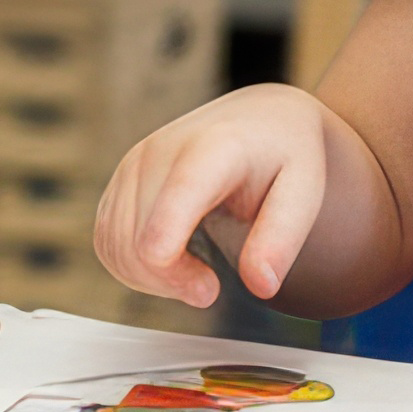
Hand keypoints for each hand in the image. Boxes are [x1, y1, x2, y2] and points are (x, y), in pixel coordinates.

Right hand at [93, 86, 340, 307]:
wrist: (257, 120)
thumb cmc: (284, 156)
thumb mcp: (305, 191)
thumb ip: (282, 237)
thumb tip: (261, 285)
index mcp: (214, 147)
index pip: (177, 199)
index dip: (169, 254)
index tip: (205, 291)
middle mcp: (161, 151)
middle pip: (141, 242)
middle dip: (176, 282)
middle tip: (212, 288)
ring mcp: (133, 165)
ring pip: (116, 247)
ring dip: (152, 280)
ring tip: (196, 275)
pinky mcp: (119, 182)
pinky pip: (106, 242)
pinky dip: (133, 267)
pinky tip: (171, 263)